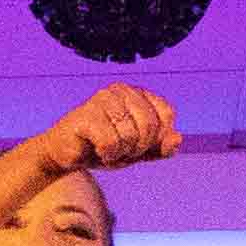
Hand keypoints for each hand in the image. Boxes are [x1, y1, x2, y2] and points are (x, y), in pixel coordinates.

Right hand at [37, 84, 178, 178]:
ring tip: (107, 149)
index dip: (156, 138)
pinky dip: (107, 155)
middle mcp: (121, 90)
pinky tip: (96, 151)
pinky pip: (111, 143)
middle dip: (138, 148)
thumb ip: (161, 147)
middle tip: (120, 149)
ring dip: (121, 153)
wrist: (67, 155)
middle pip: (150, 126)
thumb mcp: (139, 151)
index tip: (138, 144)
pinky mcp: (86, 115)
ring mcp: (102, 99)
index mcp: (138, 93)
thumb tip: (178, 138)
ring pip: (131, 136)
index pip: (166, 114)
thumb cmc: (104, 148)